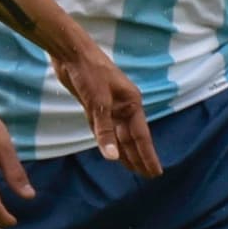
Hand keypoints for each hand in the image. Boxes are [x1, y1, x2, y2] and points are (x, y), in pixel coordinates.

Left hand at [52, 48, 161, 177]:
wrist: (71, 52)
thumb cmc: (90, 72)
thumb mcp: (98, 103)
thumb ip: (105, 131)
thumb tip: (112, 157)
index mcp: (132, 103)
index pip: (142, 136)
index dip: (148, 156)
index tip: (156, 173)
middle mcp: (123, 106)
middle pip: (132, 138)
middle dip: (139, 157)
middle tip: (147, 177)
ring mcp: (109, 106)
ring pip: (118, 135)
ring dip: (124, 152)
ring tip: (133, 169)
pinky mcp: (93, 105)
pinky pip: (103, 129)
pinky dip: (108, 141)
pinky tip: (112, 151)